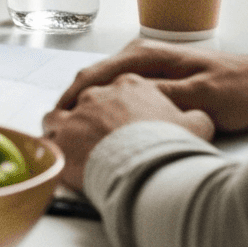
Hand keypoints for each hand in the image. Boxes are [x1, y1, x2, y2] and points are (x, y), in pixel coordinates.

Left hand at [40, 76, 214, 190]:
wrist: (146, 162)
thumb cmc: (169, 144)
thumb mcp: (197, 125)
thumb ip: (194, 118)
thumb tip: (199, 119)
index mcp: (131, 84)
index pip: (118, 90)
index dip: (118, 108)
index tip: (120, 123)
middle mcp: (100, 92)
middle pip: (89, 100)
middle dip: (91, 118)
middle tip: (97, 138)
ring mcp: (78, 110)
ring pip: (62, 113)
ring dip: (66, 128)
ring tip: (73, 146)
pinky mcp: (62, 132)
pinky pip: (49, 134)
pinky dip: (52, 143)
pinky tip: (59, 156)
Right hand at [51, 42, 247, 135]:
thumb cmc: (234, 89)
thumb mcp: (199, 97)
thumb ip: (162, 99)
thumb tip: (124, 107)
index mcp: (145, 56)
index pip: (94, 75)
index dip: (72, 100)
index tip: (55, 123)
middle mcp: (140, 58)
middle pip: (92, 81)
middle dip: (71, 107)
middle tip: (54, 136)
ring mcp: (146, 69)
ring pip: (103, 90)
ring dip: (86, 110)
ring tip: (70, 137)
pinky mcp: (155, 83)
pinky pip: (117, 97)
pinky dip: (103, 111)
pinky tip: (99, 131)